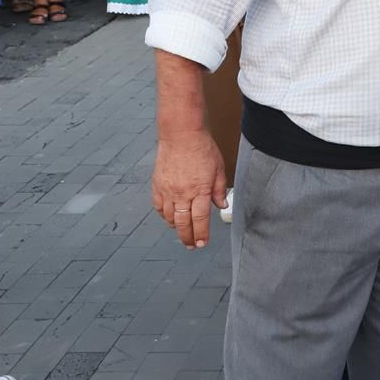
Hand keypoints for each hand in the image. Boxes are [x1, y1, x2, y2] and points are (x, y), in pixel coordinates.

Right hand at [151, 129, 227, 248]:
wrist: (181, 134)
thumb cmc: (202, 147)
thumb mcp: (219, 168)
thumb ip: (219, 189)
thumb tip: (222, 205)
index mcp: (200, 190)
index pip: (200, 220)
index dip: (201, 234)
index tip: (202, 243)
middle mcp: (182, 193)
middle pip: (183, 223)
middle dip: (187, 238)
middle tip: (191, 245)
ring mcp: (168, 190)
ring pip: (169, 217)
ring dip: (176, 227)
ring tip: (182, 232)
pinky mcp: (157, 185)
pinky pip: (158, 206)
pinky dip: (163, 215)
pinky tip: (169, 217)